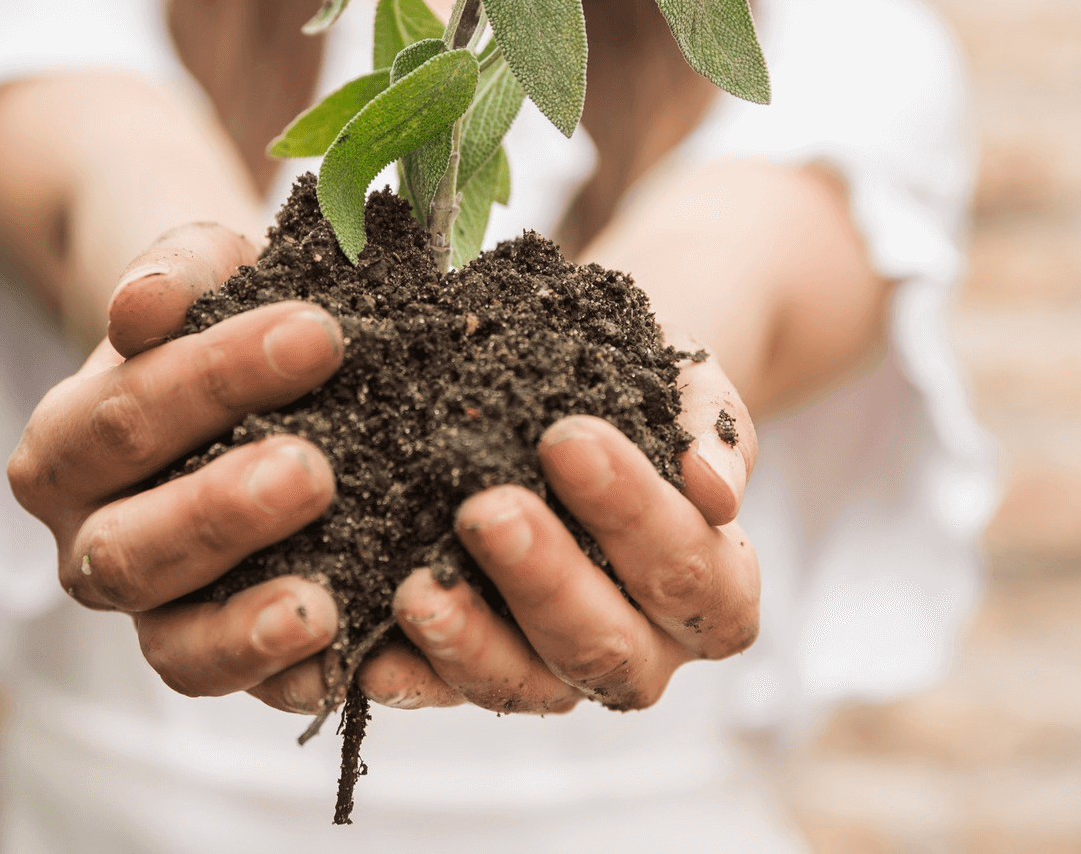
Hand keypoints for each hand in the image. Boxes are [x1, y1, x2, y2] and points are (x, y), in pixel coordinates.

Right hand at [6, 223, 348, 704]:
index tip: (319, 334)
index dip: (216, 377)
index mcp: (63, 449)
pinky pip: (245, 690)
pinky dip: (289, 683)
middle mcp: (89, 543)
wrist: (261, 364)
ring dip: (244, 625)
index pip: (124, 417)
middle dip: (220, 512)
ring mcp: (152, 615)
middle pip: (132, 546)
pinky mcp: (218, 659)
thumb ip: (171, 274)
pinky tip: (348, 658)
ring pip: (173, 645)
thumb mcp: (200, 267)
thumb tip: (140, 307)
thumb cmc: (222, 312)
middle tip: (313, 471)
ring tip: (321, 602)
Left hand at [257, 350, 760, 715]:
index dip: (634, 511)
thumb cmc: (639, 385)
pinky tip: (366, 651)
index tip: (568, 437)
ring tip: (417, 588)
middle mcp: (647, 649)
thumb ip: (708, 426)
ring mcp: (561, 672)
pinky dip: (406, 678)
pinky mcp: (481, 675)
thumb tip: (714, 490)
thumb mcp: (683, 383)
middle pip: (608, 646)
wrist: (577, 386)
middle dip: (545, 579)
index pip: (688, 569)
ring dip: (471, 643)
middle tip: (486, 508)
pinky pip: (443, 696)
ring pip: (529, 687)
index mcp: (714, 588)